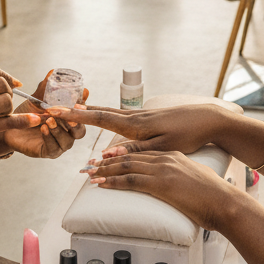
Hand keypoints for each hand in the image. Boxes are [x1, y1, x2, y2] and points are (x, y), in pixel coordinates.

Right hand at [0, 57, 39, 170]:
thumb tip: (12, 80)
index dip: (0, 72)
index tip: (4, 84)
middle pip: (0, 83)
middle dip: (7, 92)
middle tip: (1, 105)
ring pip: (6, 100)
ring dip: (8, 108)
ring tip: (0, 115)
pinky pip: (8, 122)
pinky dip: (24, 121)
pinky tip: (34, 120)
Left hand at [2, 74, 89, 159]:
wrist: (11, 128)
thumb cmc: (28, 113)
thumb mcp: (37, 99)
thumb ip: (46, 88)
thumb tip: (52, 72)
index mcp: (69, 119)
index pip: (82, 115)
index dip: (83, 108)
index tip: (80, 100)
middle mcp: (68, 132)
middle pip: (80, 131)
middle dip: (76, 123)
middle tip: (70, 115)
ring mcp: (60, 144)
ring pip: (68, 140)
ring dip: (59, 129)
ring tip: (49, 120)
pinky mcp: (50, 152)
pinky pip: (54, 148)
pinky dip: (50, 137)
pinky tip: (43, 129)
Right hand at [54, 103, 231, 155]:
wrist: (208, 119)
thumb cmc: (187, 134)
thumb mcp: (162, 148)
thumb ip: (135, 151)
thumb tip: (108, 155)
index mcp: (136, 125)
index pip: (100, 119)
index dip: (77, 117)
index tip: (58, 111)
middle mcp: (135, 117)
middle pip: (100, 112)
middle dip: (77, 112)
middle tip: (55, 109)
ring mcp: (142, 115)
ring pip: (110, 112)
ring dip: (90, 112)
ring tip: (73, 110)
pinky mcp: (149, 117)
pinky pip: (120, 116)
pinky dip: (105, 115)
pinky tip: (104, 116)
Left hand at [84, 147, 239, 231]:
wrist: (224, 201)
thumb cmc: (214, 195)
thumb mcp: (195, 177)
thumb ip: (182, 176)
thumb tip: (177, 184)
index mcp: (173, 155)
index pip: (141, 152)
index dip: (122, 156)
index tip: (107, 159)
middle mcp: (166, 158)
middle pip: (129, 156)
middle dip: (107, 161)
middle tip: (90, 165)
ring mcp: (163, 169)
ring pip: (126, 166)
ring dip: (105, 170)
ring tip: (90, 174)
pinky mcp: (161, 183)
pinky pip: (131, 180)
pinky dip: (113, 181)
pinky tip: (101, 184)